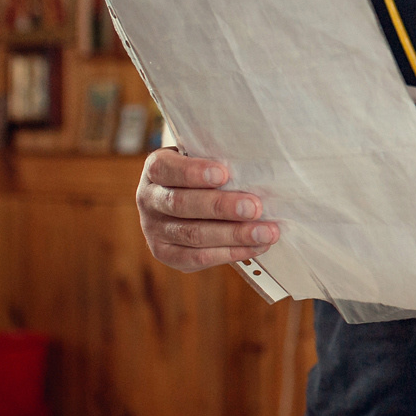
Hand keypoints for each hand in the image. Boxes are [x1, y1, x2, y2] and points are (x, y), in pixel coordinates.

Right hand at [135, 149, 277, 271]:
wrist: (188, 199)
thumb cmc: (204, 174)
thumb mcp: (204, 159)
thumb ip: (220, 160)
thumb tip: (255, 170)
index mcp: (155, 169)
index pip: (166, 169)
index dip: (193, 172)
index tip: (223, 174)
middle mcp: (148, 200)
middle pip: (181, 204)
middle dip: (221, 207)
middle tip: (254, 207)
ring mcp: (154, 230)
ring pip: (193, 234)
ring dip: (234, 234)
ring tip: (266, 232)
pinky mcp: (166, 255)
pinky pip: (199, 257)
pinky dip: (232, 252)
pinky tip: (256, 246)